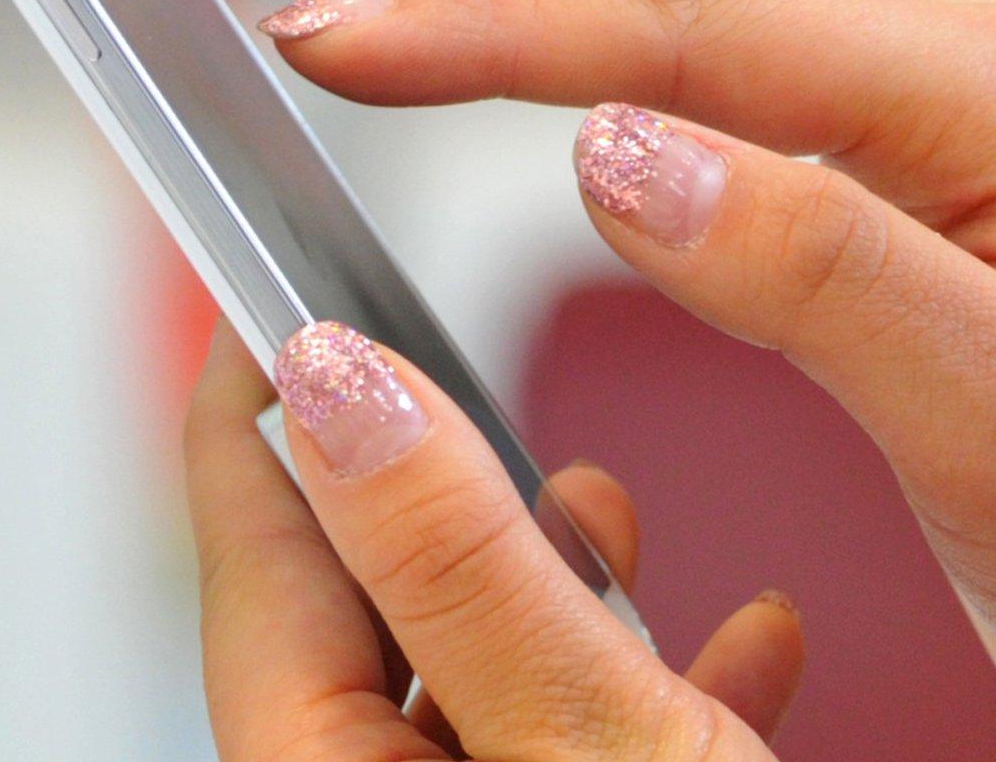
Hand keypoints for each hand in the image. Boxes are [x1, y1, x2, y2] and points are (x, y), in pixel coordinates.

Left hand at [186, 321, 804, 760]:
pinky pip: (583, 741)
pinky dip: (656, 681)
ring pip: (480, 668)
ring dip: (550, 572)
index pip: (251, 552)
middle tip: (455, 362)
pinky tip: (744, 635)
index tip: (276, 280)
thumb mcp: (579, 737)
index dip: (262, 396)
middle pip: (365, 602)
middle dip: (431, 477)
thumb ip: (456, 566)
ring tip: (604, 501)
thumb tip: (345, 387)